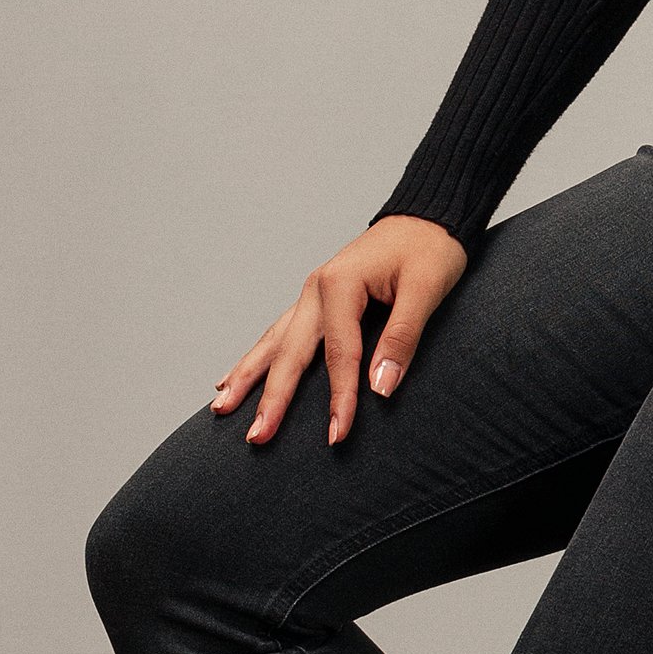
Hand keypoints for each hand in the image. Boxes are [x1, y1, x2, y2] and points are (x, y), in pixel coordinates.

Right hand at [210, 216, 468, 448]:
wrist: (429, 216)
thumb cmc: (432, 248)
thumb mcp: (426, 289)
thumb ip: (402, 338)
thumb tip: (380, 388)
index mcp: (340, 284)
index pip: (339, 354)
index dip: (340, 398)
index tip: (337, 436)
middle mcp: (316, 288)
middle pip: (290, 352)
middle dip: (272, 398)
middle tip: (256, 437)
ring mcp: (312, 293)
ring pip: (273, 342)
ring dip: (247, 377)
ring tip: (220, 407)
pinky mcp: (316, 300)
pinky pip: (280, 334)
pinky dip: (258, 357)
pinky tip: (234, 377)